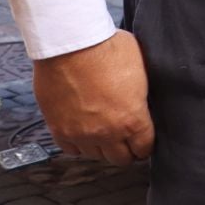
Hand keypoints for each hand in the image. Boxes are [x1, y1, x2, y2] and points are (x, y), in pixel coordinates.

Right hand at [32, 30, 153, 164]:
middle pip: (120, 159)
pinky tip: (84, 132)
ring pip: (95, 156)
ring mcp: (80, 133)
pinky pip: (71, 150)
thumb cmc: (108, 49)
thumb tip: (143, 103)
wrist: (71, 44)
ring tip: (105, 134)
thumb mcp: (140, 70)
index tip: (144, 141)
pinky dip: (79, 144)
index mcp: (132, 119)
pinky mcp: (58, 129)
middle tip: (126, 141)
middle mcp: (106, 132)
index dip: (146, 145)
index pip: (144, 148)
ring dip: (102, 147)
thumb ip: (141, 95)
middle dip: (126, 151)